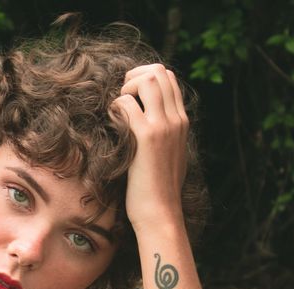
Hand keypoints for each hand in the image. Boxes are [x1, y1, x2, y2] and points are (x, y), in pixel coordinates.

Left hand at [111, 63, 188, 230]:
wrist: (160, 212)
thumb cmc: (157, 188)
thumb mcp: (168, 155)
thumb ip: (163, 134)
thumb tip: (147, 122)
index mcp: (181, 122)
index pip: (169, 78)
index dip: (144, 77)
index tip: (128, 95)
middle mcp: (176, 119)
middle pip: (159, 72)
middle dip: (133, 76)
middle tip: (120, 98)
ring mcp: (164, 127)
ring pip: (148, 80)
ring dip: (125, 88)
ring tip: (117, 110)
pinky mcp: (147, 138)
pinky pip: (128, 104)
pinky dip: (115, 107)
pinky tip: (111, 124)